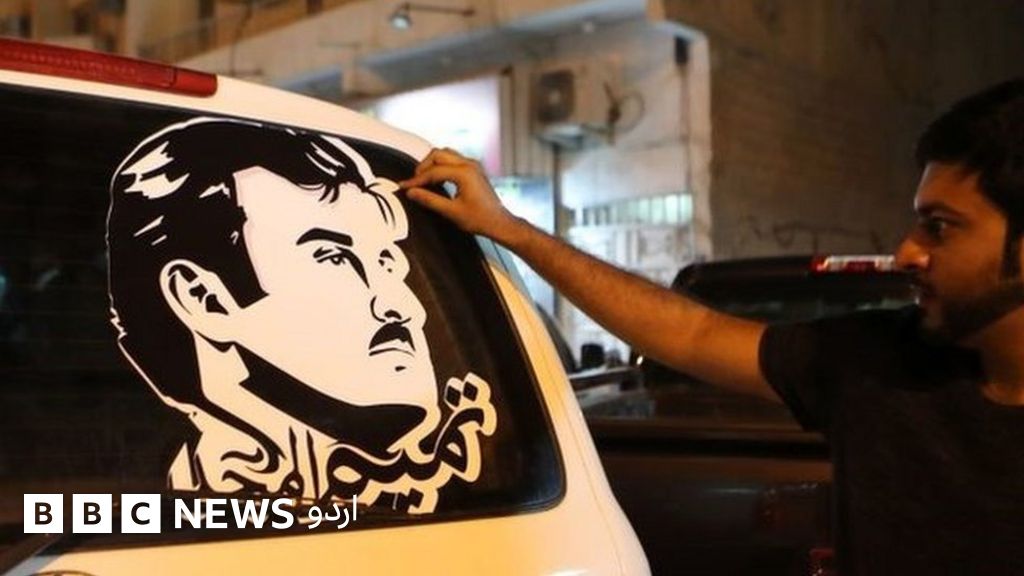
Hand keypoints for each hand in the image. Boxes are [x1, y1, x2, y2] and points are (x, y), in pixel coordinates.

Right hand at [400, 148, 523, 244]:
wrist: (499, 222)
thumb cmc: (482, 218)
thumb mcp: (451, 212)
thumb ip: (429, 200)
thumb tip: (413, 193)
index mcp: (464, 173)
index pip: (433, 171)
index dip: (416, 180)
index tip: (406, 186)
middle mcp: (469, 165)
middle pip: (437, 154)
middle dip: (423, 167)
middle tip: (414, 182)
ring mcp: (473, 165)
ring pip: (445, 154)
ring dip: (432, 164)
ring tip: (424, 180)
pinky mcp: (474, 169)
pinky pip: (453, 160)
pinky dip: (441, 166)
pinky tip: (436, 180)